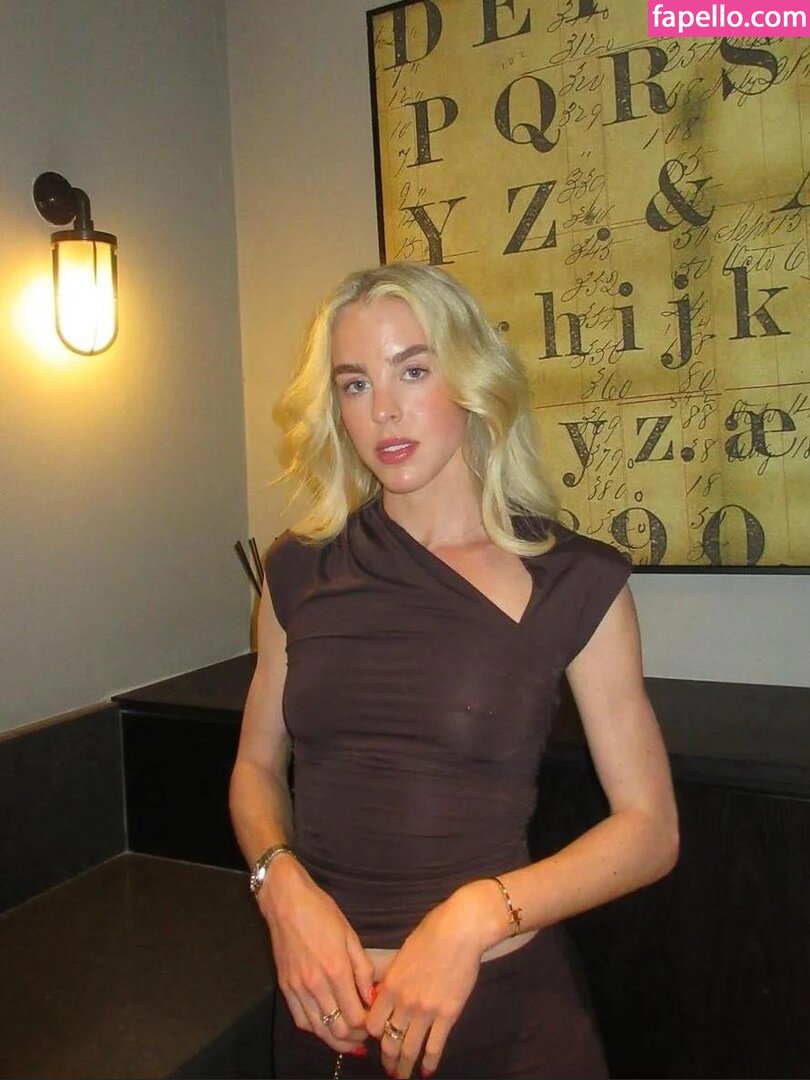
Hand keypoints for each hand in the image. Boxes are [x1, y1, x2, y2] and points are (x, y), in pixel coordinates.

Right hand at [258, 856, 373, 1052]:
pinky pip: (300, 1020)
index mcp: (336, 970)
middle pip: (337, 1030)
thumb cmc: (322, 912)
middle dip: (355, 1038)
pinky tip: (326, 1025)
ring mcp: (297, 988)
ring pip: (318, 1030)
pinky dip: (315, 1029)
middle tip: (365, 1035)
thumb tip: (371, 997)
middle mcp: (316, 984)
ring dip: (336, 1039)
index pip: (355, 1017)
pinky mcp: (285, 987)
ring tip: (349, 1038)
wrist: (287, 901)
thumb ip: (363, 969)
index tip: (375, 1021)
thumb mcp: (350, 935)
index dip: (368, 1026)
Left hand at [366, 882, 499, 1077]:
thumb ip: (389, 978)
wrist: (459, 931)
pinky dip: (429, 1063)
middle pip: (389, 1041)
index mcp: (390, 985)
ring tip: (403, 1076)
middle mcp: (404, 1002)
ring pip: (410, 1049)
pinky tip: (426, 1071)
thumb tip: (378, 994)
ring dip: (404, 1067)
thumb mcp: (401, 954)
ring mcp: (426, 1011)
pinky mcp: (448, 1015)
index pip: (372, 1023)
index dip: (373, 1034)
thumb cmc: (430, 934)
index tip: (378, 1038)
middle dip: (388, 1059)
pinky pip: (435, 1046)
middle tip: (389, 1068)